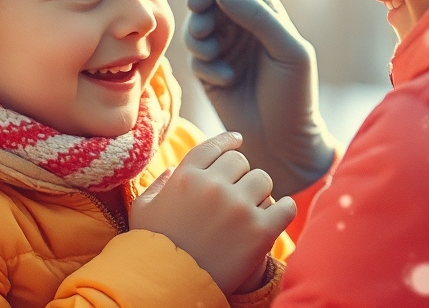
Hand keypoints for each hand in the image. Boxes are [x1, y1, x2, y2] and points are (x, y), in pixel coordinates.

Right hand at [130, 131, 295, 295]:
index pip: (213, 147)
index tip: (238, 140)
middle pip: (241, 162)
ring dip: (259, 192)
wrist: (172, 289)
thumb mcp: (143, 212)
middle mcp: (212, 187)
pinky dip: (283, 209)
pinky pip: (285, 206)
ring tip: (252, 208)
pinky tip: (277, 215)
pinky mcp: (260, 232)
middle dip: (240, 175)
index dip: (228, 141)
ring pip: (263, 180)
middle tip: (237, 193)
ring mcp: (238, 208)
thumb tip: (172, 171)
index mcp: (186, 177)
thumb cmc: (153, 250)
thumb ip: (156, 186)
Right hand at [184, 0, 336, 196]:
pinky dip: (206, 65)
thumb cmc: (295, 95)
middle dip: (202, 4)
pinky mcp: (210, 74)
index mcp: (267, 16)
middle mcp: (244, 29)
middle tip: (200, 13)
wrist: (283, 143)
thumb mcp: (288, 51)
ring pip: (197, 27)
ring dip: (199, 36)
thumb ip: (260, 17)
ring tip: (213, 54)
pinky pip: (196, 58)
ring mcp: (225, 51)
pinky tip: (226, 81)